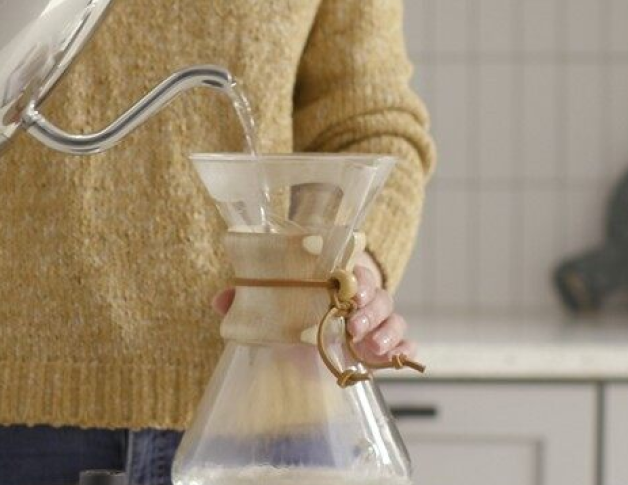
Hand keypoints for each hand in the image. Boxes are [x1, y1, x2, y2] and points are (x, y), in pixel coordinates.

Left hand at [210, 251, 417, 361]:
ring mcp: (377, 318)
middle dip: (369, 309)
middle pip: (379, 294)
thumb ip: (250, 296)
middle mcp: (363, 294)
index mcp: (340, 275)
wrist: (314, 316)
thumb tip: (221, 301)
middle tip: (352, 325)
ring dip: (386, 329)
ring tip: (371, 345)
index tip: (348, 290)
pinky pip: (405, 341)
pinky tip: (401, 356)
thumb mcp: (274, 297)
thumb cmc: (296, 300)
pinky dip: (406, 347)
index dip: (358, 279)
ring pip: (394, 316)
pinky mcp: (385, 340)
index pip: (358, 270)